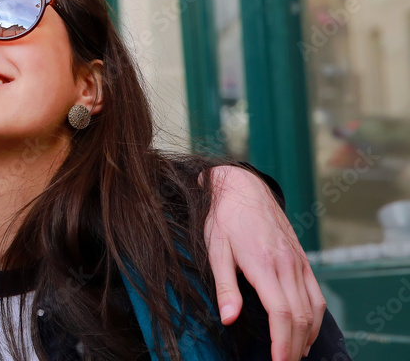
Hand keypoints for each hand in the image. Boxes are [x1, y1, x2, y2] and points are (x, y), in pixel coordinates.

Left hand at [204, 165, 325, 360]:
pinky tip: (306, 331)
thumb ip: (225, 286)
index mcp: (265, 264)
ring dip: (307, 336)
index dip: (282, 343)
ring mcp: (298, 262)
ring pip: (314, 308)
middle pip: (301, 317)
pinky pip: (316, 294)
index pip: (282, 313)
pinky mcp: (302, 259)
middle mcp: (287, 265)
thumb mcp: (215, 249)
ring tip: (294, 354)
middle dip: (294, 346)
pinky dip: (316, 318)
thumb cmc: (224, 218)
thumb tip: (229, 318)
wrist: (243, 188)